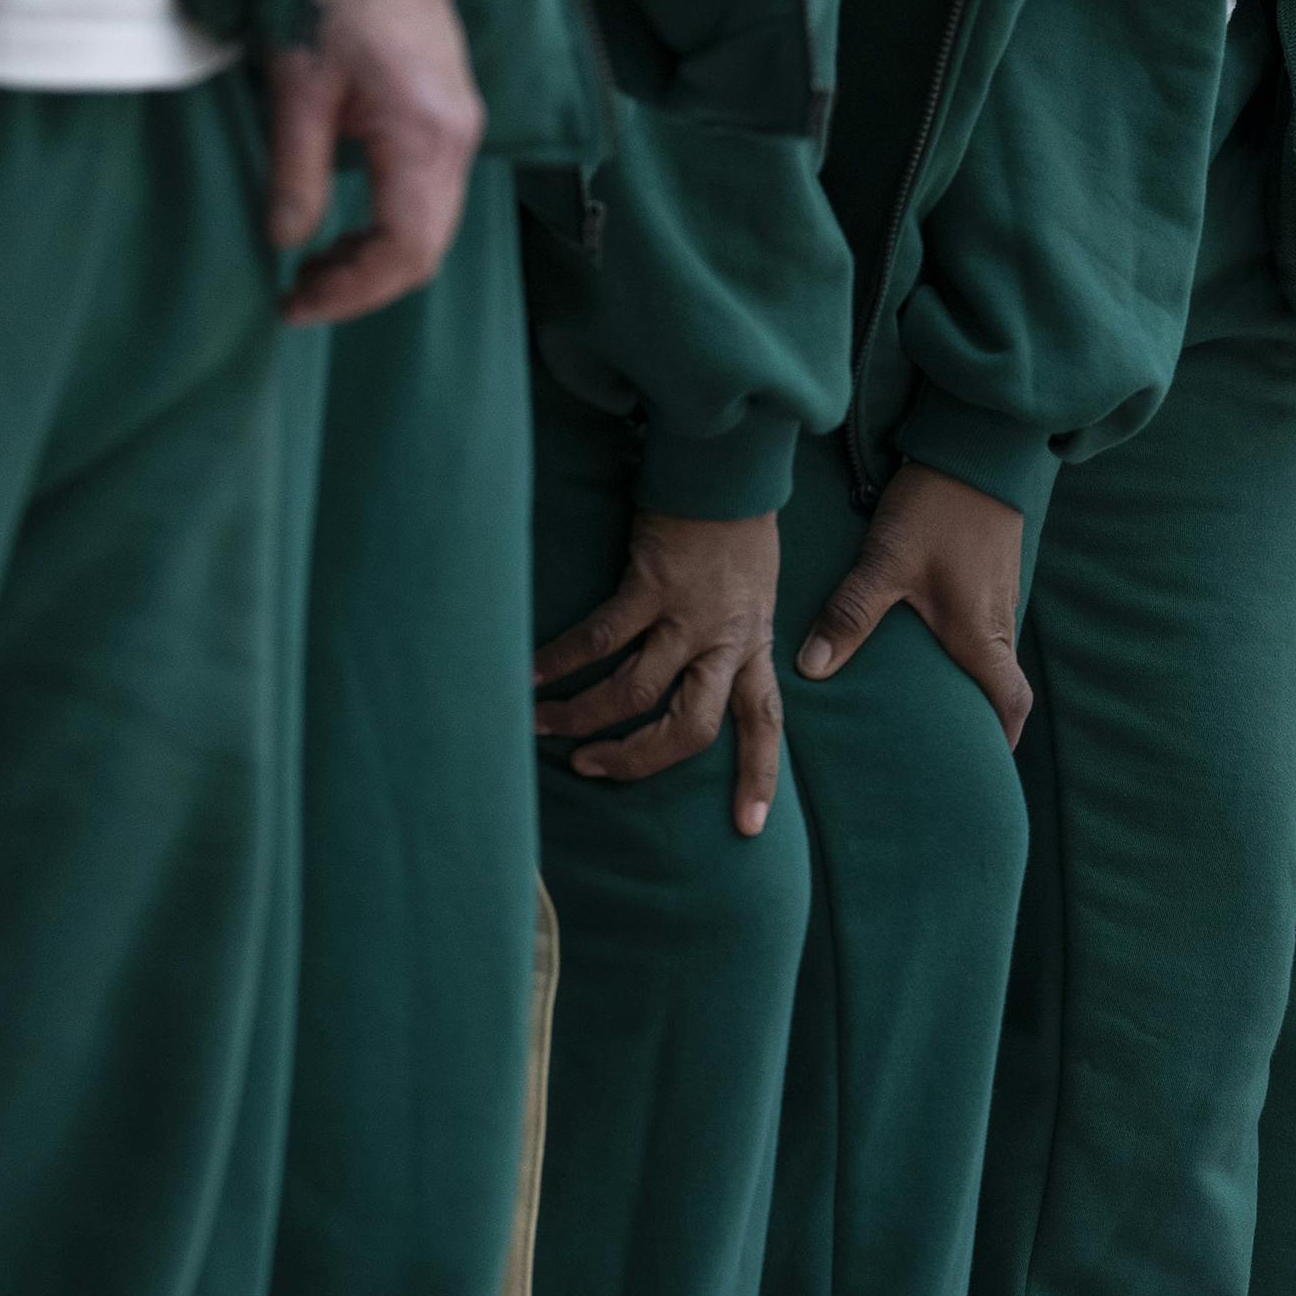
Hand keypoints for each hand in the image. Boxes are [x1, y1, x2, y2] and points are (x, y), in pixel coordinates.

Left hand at [269, 0, 484, 325]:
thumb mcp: (297, 80)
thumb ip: (296, 171)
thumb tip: (287, 243)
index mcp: (424, 136)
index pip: (405, 251)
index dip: (351, 293)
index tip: (295, 305)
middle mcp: (456, 141)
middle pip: (423, 250)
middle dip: (362, 286)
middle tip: (299, 296)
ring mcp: (458, 130)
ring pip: (428, 229)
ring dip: (373, 261)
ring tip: (314, 270)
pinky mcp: (446, 118)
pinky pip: (427, 199)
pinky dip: (387, 229)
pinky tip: (345, 231)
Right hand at [534, 511, 785, 834]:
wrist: (729, 467)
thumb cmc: (737, 530)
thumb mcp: (754, 595)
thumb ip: (733, 638)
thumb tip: (704, 672)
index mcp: (753, 648)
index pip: (764, 724)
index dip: (757, 777)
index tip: (749, 828)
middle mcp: (724, 642)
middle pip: (688, 730)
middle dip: (637, 760)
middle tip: (594, 769)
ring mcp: (687, 616)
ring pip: (634, 692)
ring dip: (584, 717)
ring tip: (542, 725)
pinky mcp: (650, 585)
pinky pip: (599, 638)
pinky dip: (561, 661)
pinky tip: (530, 674)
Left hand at [794, 464, 1031, 747]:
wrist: (974, 443)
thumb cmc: (936, 506)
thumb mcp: (885, 562)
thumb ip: (850, 616)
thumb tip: (810, 669)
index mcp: (980, 633)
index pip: (1010, 702)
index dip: (1002, 735)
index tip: (988, 759)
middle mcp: (998, 619)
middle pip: (1000, 682)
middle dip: (980, 712)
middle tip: (948, 736)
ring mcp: (1000, 592)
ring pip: (991, 649)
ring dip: (971, 672)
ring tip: (933, 690)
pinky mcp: (992, 567)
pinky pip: (984, 618)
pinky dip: (965, 637)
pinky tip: (934, 630)